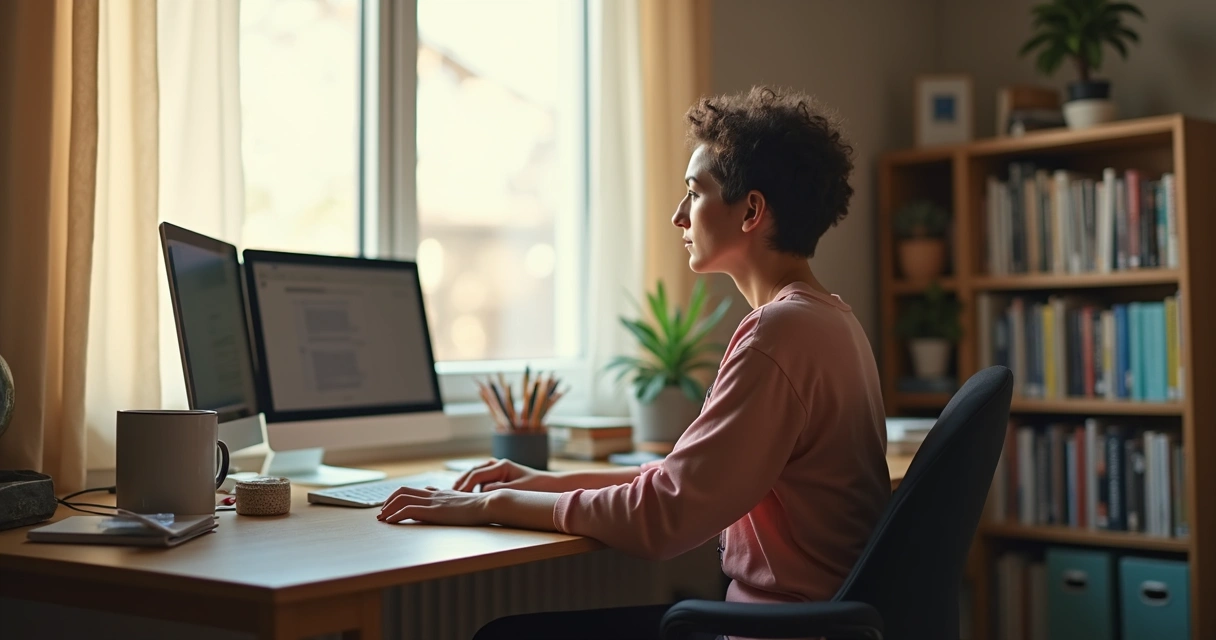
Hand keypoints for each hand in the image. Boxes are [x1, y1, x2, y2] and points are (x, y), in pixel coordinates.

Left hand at [376, 486, 491, 525]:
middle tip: (381, 512)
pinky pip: (409, 511)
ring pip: (402, 499)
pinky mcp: (434, 511)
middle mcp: (434, 495)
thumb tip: (448, 506)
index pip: (414, 491)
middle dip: (388, 501)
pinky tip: (391, 522)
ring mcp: (434, 502)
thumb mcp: (464, 504)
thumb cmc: (482, 507)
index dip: (399, 498)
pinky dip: (396, 516)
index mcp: (441, 493)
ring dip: (388, 509)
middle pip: (403, 491)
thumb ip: (454, 504)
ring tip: (382, 519)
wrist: (489, 504)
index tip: (392, 507)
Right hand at [453, 458, 556, 492]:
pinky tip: (468, 495)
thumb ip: (501, 489)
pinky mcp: (499, 475)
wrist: (549, 485)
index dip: (465, 485)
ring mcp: (498, 469)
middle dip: (461, 482)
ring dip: (465, 483)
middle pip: (473, 471)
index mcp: (502, 465)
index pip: (477, 474)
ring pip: (475, 474)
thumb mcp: (519, 490)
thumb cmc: (536, 487)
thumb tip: (482, 490)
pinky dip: (473, 485)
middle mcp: (498, 464)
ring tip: (455, 494)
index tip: (456, 495)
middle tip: (448, 494)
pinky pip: (481, 479)